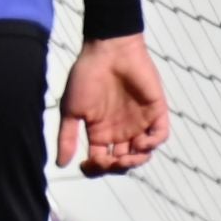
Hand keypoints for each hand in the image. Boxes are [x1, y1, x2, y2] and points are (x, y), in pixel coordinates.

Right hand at [56, 35, 169, 176]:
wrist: (107, 51)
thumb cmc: (86, 77)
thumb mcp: (71, 110)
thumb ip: (67, 137)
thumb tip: (60, 164)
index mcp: (100, 131)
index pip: (101, 160)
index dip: (95, 168)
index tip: (86, 164)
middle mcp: (120, 130)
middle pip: (123, 161)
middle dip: (116, 167)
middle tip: (109, 161)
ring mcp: (139, 122)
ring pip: (143, 153)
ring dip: (136, 161)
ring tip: (126, 157)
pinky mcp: (156, 112)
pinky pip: (160, 135)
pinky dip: (152, 144)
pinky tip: (140, 143)